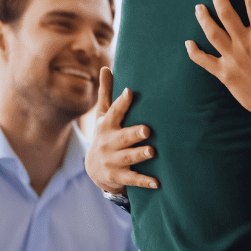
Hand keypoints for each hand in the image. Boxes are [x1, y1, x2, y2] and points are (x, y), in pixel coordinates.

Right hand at [85, 67, 159, 194]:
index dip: (121, 102)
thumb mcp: (103, 114)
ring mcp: (112, 161)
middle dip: (134, 133)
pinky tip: (157, 182)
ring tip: (152, 151)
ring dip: (139, 155)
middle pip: (122, 137)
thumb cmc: (105, 134)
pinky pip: (132, 179)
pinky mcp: (117, 176)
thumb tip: (105, 67)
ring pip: (127, 157)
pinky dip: (144, 181)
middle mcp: (108, 143)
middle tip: (147, 129)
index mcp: (107, 125)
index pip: (114, 112)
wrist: (93, 169)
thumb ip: (107, 93)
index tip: (130, 92)